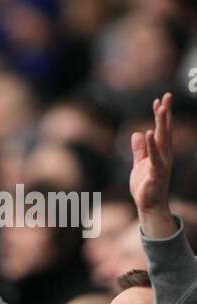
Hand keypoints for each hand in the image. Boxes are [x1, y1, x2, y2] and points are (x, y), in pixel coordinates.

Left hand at [130, 92, 172, 214]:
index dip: (160, 116)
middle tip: (166, 96)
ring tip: (161, 107)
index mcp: (160, 153)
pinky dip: (152, 145)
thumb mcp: (139, 164)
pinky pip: (154, 157)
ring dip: (162, 123)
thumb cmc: (145, 187)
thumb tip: (137, 133)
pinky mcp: (157, 173)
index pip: (160, 131)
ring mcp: (162, 164)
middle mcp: (164, 156)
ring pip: (162, 140)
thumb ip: (139, 150)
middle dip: (165, 113)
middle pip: (164, 131)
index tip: (159, 100)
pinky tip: (149, 132)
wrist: (149, 206)